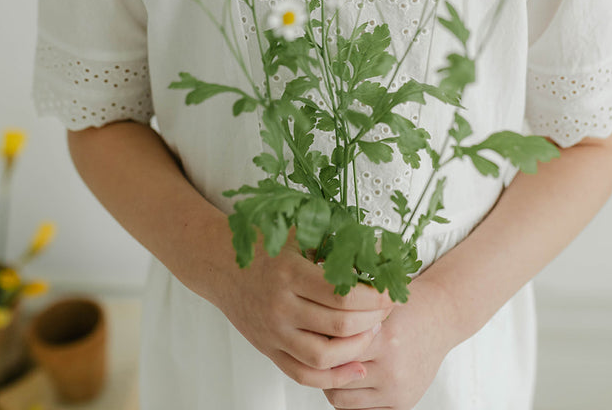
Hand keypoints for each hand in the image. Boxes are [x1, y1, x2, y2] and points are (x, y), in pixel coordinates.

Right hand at [212, 230, 394, 388]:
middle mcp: (280, 306)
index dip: (375, 296)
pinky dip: (333, 377)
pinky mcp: (269, 349)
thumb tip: (383, 252)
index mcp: (290, 273)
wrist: (219, 263)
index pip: (343, 295)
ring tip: (372, 332)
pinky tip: (356, 367)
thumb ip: (337, 243)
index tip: (392, 290)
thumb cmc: (263, 244)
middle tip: (387, 309)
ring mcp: (273, 332)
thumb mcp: (299, 233)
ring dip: (357, 348)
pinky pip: (303, 374)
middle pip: (339, 325)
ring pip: (324, 356)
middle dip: (373, 319)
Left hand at [322, 275, 454, 409]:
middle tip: (317, 353)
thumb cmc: (405, 308)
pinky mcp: (403, 404)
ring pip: (341, 399)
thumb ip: (347, 323)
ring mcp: (398, 391)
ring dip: (331, 384)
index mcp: (386, 340)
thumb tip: (309, 339)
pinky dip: (348, 398)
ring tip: (333, 366)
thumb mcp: (376, 307)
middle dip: (321, 366)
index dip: (317, 344)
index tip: (310, 336)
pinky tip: (349, 379)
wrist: (440, 318)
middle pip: (334, 379)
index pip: (333, 351)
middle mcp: (393, 370)